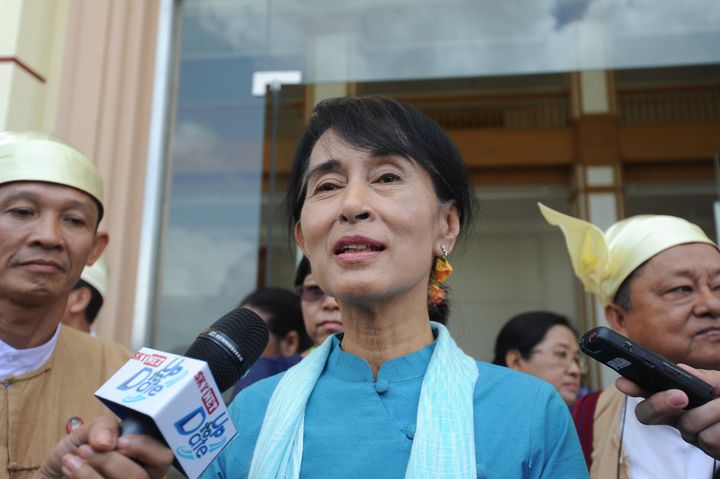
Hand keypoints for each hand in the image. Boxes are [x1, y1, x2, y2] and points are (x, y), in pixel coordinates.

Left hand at [34, 416, 173, 478]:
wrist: (50, 477)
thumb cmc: (74, 455)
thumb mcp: (87, 432)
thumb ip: (102, 426)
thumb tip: (108, 441)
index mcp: (145, 462)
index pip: (164, 457)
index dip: (145, 448)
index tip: (119, 442)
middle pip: (140, 477)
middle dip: (110, 461)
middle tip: (85, 450)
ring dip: (90, 473)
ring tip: (70, 460)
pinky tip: (68, 470)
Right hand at [616, 365, 719, 458]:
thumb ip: (704, 377)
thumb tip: (681, 371)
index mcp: (675, 396)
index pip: (645, 391)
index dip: (631, 386)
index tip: (623, 383)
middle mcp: (677, 416)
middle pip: (647, 415)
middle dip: (660, 403)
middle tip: (680, 396)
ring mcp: (691, 434)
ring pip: (685, 426)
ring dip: (712, 412)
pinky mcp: (708, 450)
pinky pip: (707, 439)